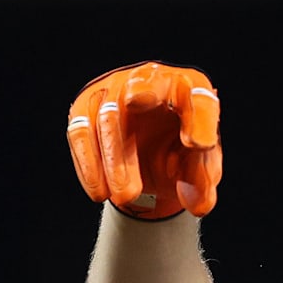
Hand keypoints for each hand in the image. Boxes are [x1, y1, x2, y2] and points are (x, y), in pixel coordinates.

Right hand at [67, 61, 221, 219]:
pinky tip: (99, 193)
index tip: (200, 145)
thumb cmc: (181, 150)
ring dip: (116, 159)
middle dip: (143, 94)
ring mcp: (113, 89)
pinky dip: (89, 164)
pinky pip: (80, 132)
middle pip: (145, 84)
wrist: (150, 154)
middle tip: (139, 104)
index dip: (201, 121)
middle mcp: (151, 78)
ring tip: (127, 196)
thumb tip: (198, 204)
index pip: (200, 99)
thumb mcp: (200, 167)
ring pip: (108, 115)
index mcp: (191, 89)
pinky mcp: (85, 108)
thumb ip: (202, 180)